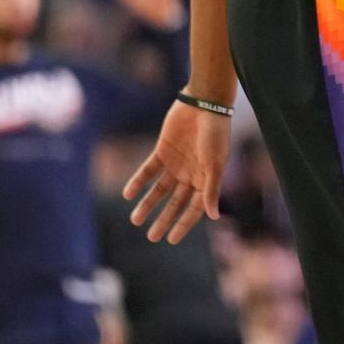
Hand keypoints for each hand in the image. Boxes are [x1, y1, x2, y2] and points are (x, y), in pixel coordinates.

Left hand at [122, 98, 230, 242]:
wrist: (204, 103)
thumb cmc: (215, 133)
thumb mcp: (215, 164)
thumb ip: (211, 189)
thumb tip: (214, 216)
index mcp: (206, 179)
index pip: (194, 208)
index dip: (183, 224)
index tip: (171, 239)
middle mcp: (190, 174)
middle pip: (174, 202)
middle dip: (164, 219)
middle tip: (151, 236)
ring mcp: (176, 163)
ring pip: (159, 189)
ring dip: (148, 203)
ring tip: (135, 219)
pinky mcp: (163, 150)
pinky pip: (149, 170)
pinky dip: (139, 181)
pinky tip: (128, 193)